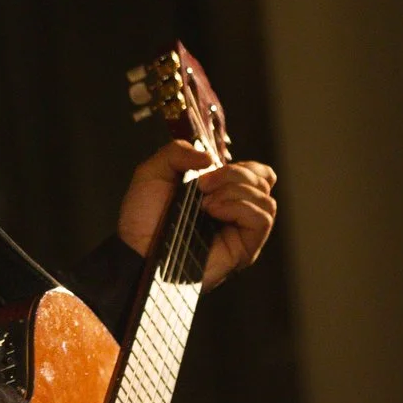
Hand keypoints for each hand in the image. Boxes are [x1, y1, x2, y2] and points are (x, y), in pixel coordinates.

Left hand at [115, 142, 277, 290]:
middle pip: (264, 180)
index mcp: (222, 193)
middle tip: (202, 186)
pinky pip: (262, 219)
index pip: (257, 173)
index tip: (208, 169)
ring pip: (266, 199)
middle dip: (233, 174)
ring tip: (205, 204)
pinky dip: (240, 208)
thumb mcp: (153, 172)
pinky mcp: (245, 250)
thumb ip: (177, 151)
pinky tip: (214, 212)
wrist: (135, 250)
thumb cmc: (142, 219)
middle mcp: (236, 211)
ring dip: (235, 191)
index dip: (241, 166)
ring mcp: (241, 231)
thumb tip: (210, 157)